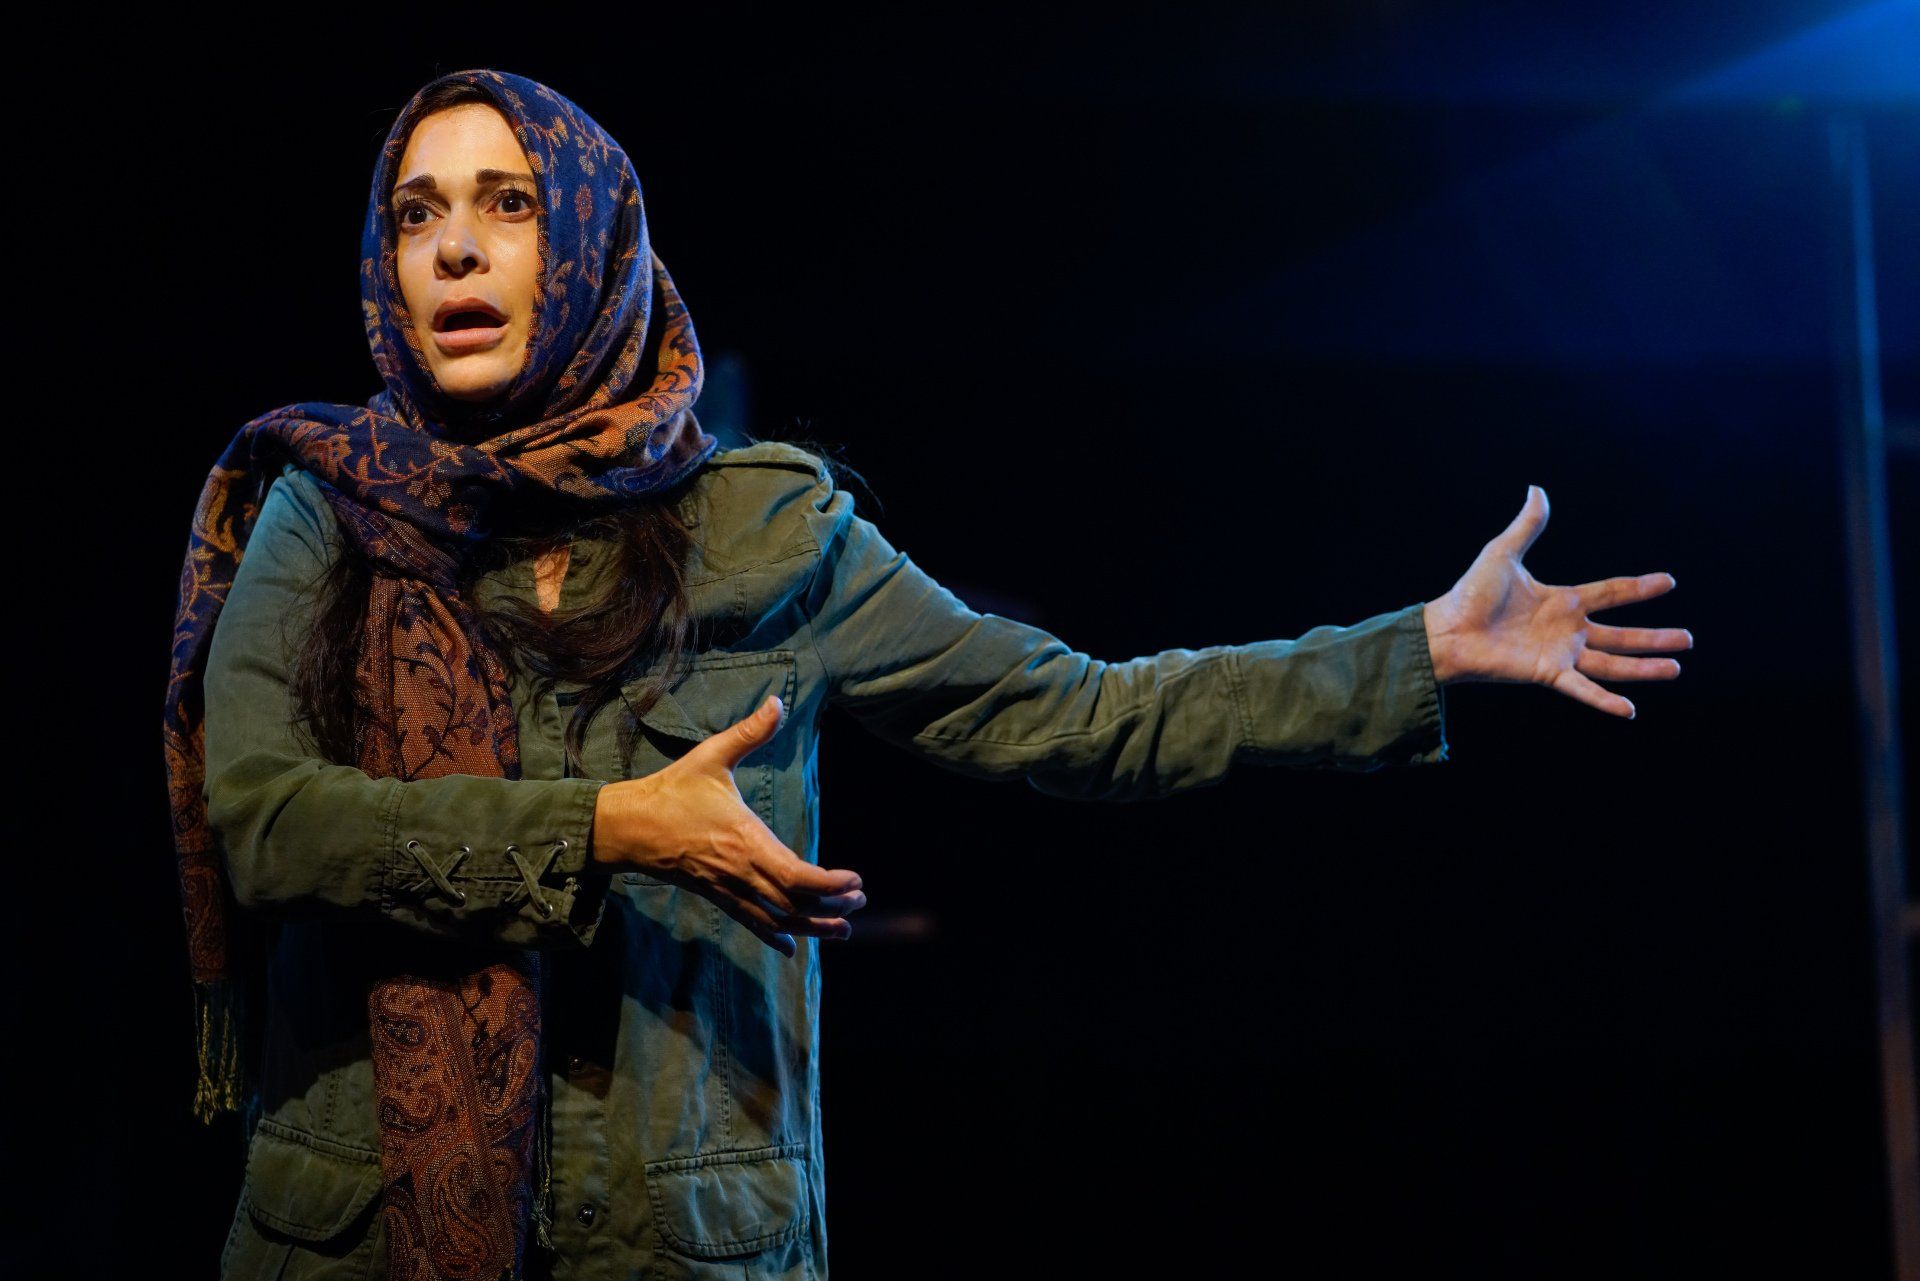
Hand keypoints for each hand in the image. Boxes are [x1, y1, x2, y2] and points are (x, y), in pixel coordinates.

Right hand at [589, 694, 865, 956]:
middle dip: (832, 906)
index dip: (831, 884)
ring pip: (777, 920)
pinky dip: (774, 937)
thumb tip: (777, 700)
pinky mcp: (716, 897)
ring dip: (812, 928)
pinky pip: (750, 923)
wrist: (628, 826)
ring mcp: (728, 889)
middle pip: (795, 903)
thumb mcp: (712, 756)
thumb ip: (750, 731)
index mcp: (747, 840)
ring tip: (843, 929)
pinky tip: (790, 948)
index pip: (798, 876)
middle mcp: (741, 872)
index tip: (856, 880)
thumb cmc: (673, 791)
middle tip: (859, 901)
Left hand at [1421, 486, 1692, 718]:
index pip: (1611, 592)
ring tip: (1676, 669)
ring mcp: (1560, 654)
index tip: (1669, 582)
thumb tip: (1537, 489)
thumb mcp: (1503, 553)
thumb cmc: (1470, 594)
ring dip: (1644, 668)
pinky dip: (1605, 701)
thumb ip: (1527, 526)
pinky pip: (1582, 689)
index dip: (1640, 587)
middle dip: (1655, 638)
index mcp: (1562, 601)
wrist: (1447, 629)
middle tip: (1689, 639)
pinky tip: (1630, 710)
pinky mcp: (1547, 674)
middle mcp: (1567, 630)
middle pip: (1622, 635)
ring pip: (1613, 663)